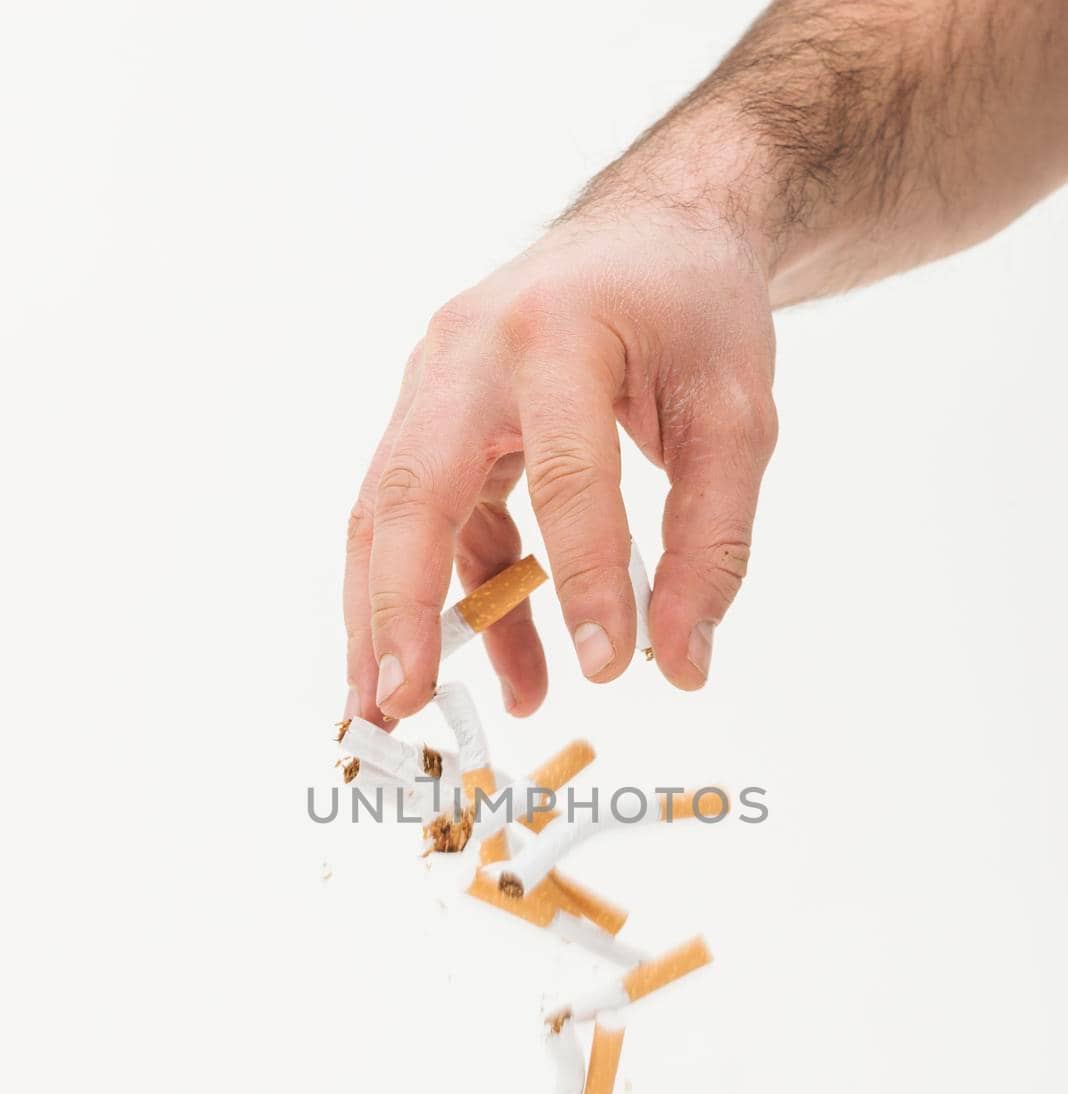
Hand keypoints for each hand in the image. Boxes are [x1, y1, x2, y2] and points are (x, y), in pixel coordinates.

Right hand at [344, 201, 777, 726]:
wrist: (653, 231)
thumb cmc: (696, 314)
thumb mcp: (736, 420)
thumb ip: (714, 541)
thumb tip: (682, 664)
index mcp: (559, 332)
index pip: (565, 474)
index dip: (582, 579)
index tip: (609, 668)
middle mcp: (469, 351)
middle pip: (410, 491)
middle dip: (397, 607)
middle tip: (400, 706)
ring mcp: (435, 382)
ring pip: (388, 512)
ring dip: (386, 617)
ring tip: (398, 712)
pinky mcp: (434, 419)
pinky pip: (430, 522)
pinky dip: (455, 596)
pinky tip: (508, 668)